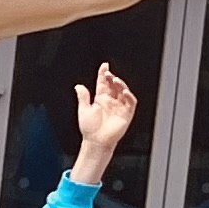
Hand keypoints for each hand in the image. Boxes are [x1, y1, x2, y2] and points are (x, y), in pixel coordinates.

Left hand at [73, 62, 134, 177]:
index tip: (104, 66)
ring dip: (120, 84)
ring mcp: (119, 106)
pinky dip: (129, 96)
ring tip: (115, 80)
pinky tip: (124, 92)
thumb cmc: (89, 128)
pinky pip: (130, 102)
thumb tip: (78, 86)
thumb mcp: (83, 110)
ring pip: (123, 91)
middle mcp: (111, 101)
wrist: (95, 141)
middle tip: (108, 73)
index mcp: (101, 99)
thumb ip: (83, 97)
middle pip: (114, 85)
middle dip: (112, 78)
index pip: (103, 83)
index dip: (104, 74)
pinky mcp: (126, 113)